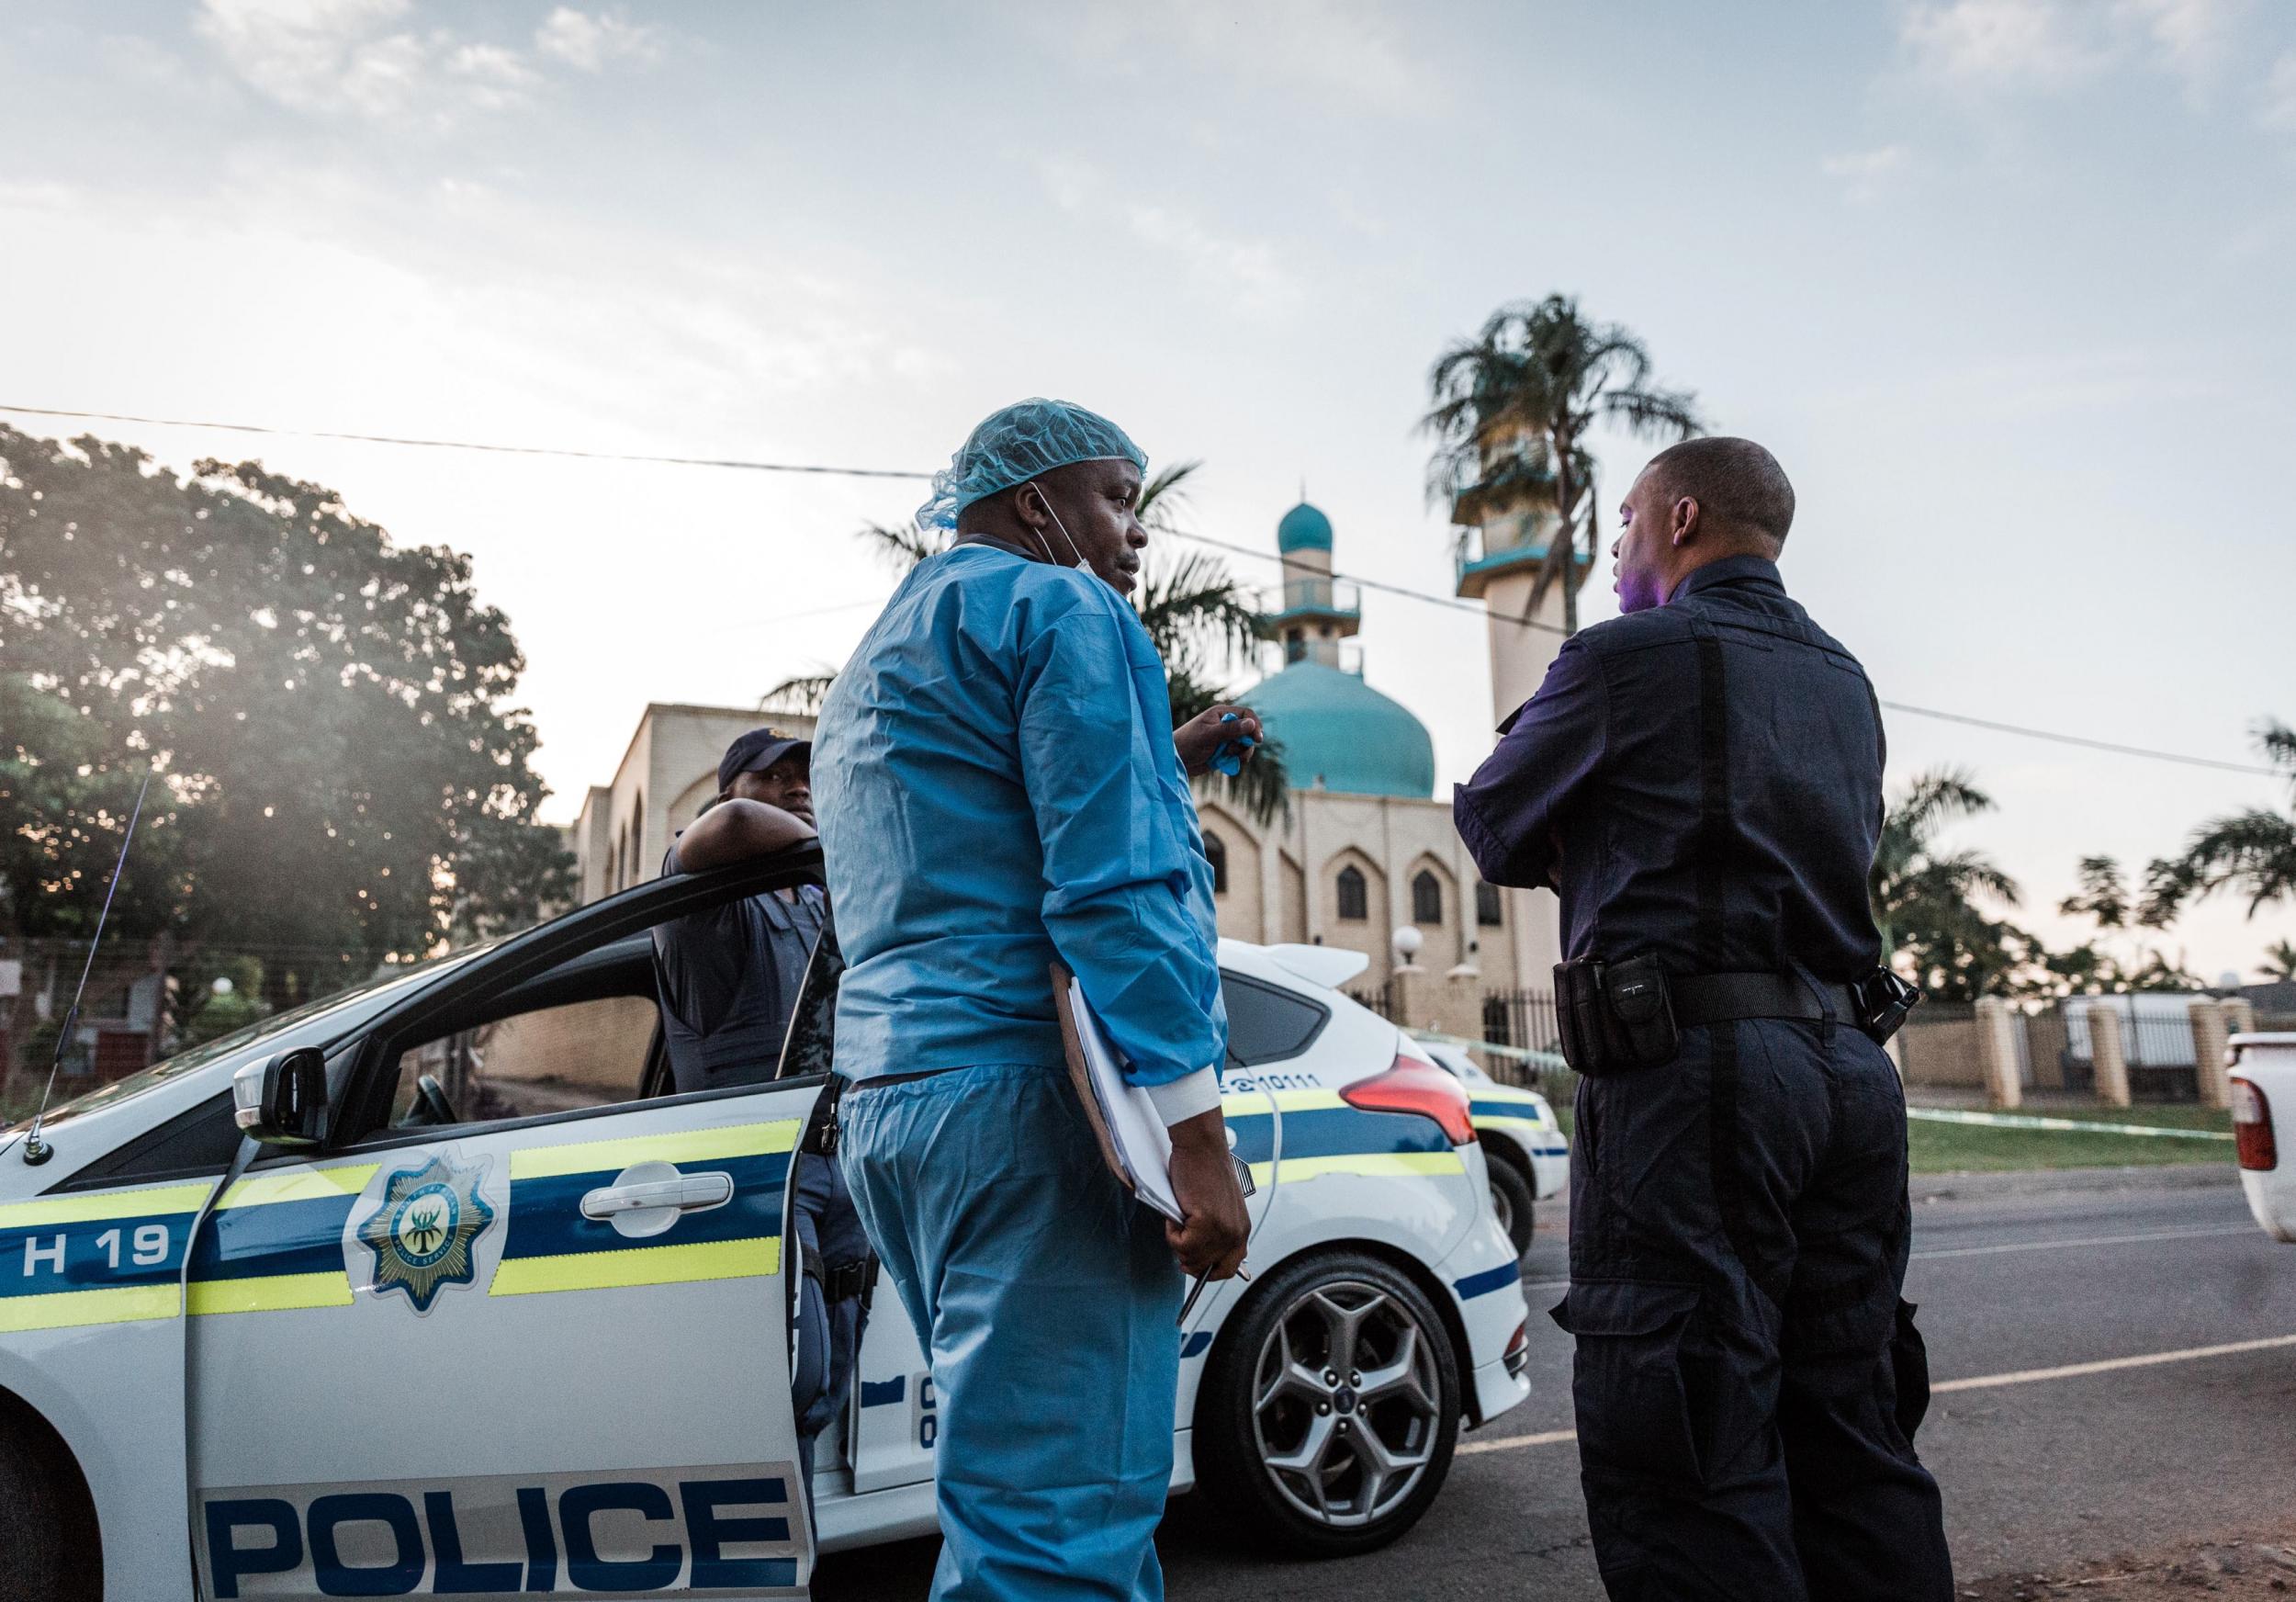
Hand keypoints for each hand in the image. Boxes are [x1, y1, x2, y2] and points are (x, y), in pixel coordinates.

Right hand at [1165, 1110, 1249, 1279]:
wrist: (1201, 1146)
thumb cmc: (1205, 1169)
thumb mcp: (1219, 1207)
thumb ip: (1215, 1231)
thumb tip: (1197, 1256)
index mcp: (1241, 1230)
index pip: (1228, 1268)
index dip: (1206, 1269)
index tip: (1191, 1261)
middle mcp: (1236, 1233)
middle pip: (1205, 1268)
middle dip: (1186, 1254)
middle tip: (1179, 1231)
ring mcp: (1223, 1229)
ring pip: (1190, 1259)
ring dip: (1177, 1240)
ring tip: (1179, 1217)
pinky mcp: (1207, 1221)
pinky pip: (1180, 1244)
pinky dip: (1171, 1232)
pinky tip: (1177, 1212)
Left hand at [1174, 703, 1262, 777]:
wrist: (1176, 761)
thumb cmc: (1188, 743)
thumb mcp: (1209, 735)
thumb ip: (1230, 730)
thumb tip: (1251, 723)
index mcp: (1221, 714)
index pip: (1246, 714)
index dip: (1254, 725)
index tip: (1257, 739)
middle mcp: (1226, 724)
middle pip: (1249, 731)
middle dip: (1246, 743)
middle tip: (1236, 752)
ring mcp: (1226, 739)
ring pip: (1245, 745)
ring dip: (1241, 753)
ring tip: (1228, 757)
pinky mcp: (1224, 752)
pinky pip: (1239, 755)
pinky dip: (1236, 760)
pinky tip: (1225, 763)